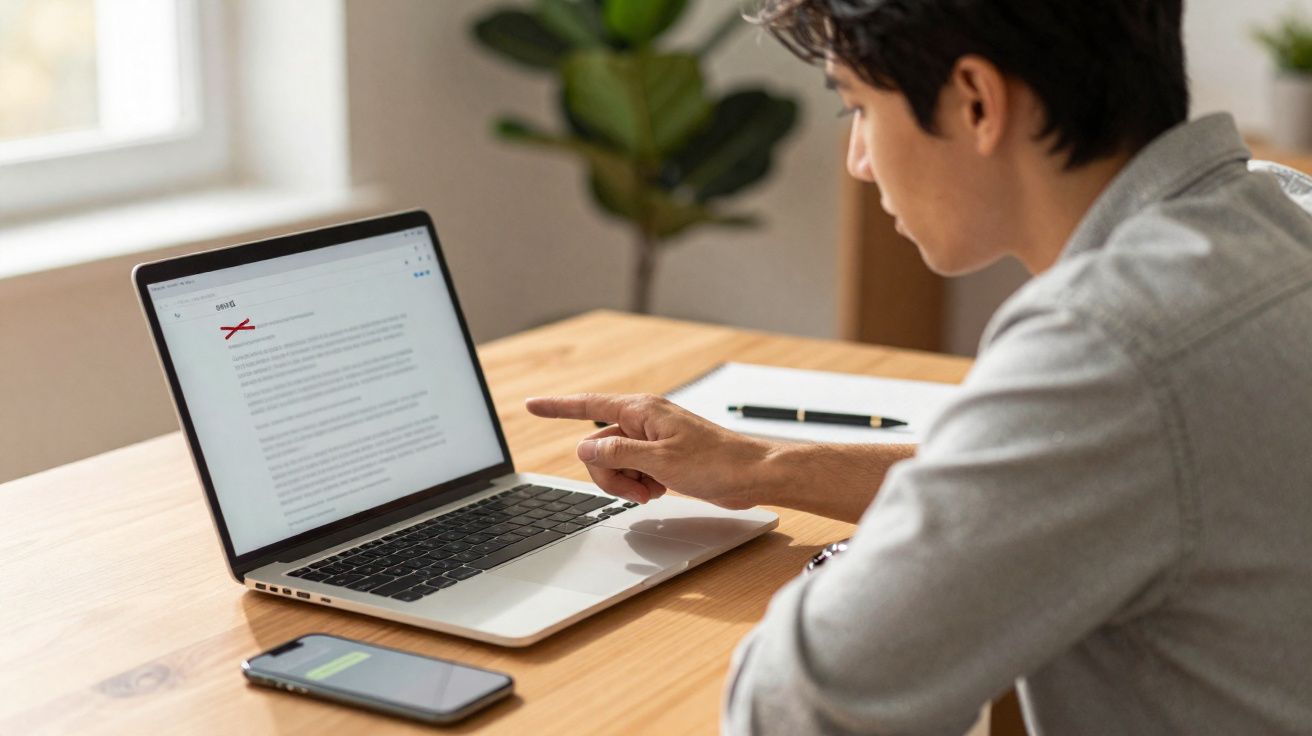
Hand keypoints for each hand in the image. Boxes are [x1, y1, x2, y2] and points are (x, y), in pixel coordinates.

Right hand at [524, 393, 774, 507]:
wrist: (751, 476)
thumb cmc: (716, 463)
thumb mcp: (661, 461)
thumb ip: (618, 454)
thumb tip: (584, 449)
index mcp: (642, 411)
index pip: (588, 405)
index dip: (556, 407)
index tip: (530, 405)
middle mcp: (643, 421)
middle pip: (598, 447)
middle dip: (609, 474)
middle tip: (637, 489)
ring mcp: (652, 440)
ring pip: (614, 463)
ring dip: (626, 482)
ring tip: (654, 490)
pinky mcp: (662, 457)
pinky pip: (633, 471)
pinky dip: (639, 485)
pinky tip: (661, 489)